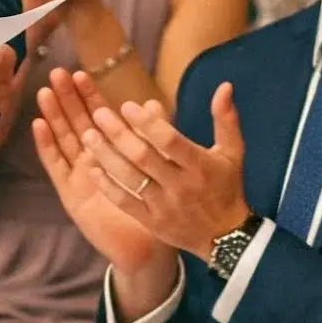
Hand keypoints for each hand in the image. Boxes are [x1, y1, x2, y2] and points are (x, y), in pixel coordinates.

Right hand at [31, 69, 172, 275]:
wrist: (146, 247)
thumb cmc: (155, 206)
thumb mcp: (157, 166)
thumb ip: (155, 135)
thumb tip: (153, 103)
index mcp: (114, 152)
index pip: (99, 117)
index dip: (89, 96)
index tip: (82, 74)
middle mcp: (93, 160)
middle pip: (76, 123)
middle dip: (67, 98)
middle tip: (57, 74)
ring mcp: (79, 176)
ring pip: (64, 139)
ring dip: (54, 115)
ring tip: (44, 92)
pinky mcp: (71, 193)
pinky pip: (57, 166)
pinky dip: (47, 145)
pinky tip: (39, 125)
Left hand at [67, 70, 251, 260]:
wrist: (225, 237)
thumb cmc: (226, 186)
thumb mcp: (233, 152)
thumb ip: (226, 118)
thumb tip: (224, 85)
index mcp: (199, 165)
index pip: (170, 141)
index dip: (148, 123)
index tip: (127, 105)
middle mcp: (180, 185)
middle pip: (144, 157)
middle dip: (119, 134)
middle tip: (98, 113)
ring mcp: (164, 206)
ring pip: (130, 179)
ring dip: (106, 156)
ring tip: (88, 135)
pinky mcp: (152, 222)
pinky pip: (125, 203)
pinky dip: (108, 186)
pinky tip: (93, 169)